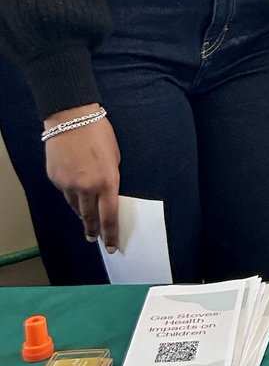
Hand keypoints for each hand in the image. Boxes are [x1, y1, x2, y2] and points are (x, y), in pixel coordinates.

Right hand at [43, 109, 120, 250]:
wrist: (71, 119)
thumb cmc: (99, 133)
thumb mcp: (115, 157)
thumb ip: (110, 178)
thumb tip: (105, 192)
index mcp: (107, 182)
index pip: (110, 216)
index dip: (111, 234)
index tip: (112, 247)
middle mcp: (87, 187)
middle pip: (89, 217)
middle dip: (93, 230)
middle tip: (95, 239)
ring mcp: (68, 184)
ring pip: (75, 206)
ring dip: (82, 213)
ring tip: (86, 219)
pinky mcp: (55, 178)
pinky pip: (65, 192)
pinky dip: (71, 194)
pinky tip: (74, 190)